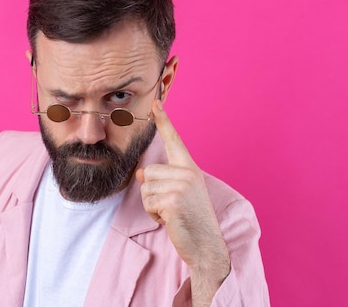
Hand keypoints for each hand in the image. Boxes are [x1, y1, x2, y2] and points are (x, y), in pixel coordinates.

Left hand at [136, 100, 229, 302]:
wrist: (206, 245)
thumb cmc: (191, 219)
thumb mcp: (179, 193)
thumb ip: (163, 179)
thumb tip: (141, 174)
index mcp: (190, 168)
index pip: (174, 140)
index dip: (164, 121)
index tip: (156, 103)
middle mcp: (188, 173)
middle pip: (148, 172)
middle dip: (152, 192)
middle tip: (172, 206)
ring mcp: (181, 186)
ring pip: (145, 189)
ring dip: (153, 206)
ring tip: (172, 213)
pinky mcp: (173, 201)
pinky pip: (148, 203)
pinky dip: (154, 216)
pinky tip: (170, 221)